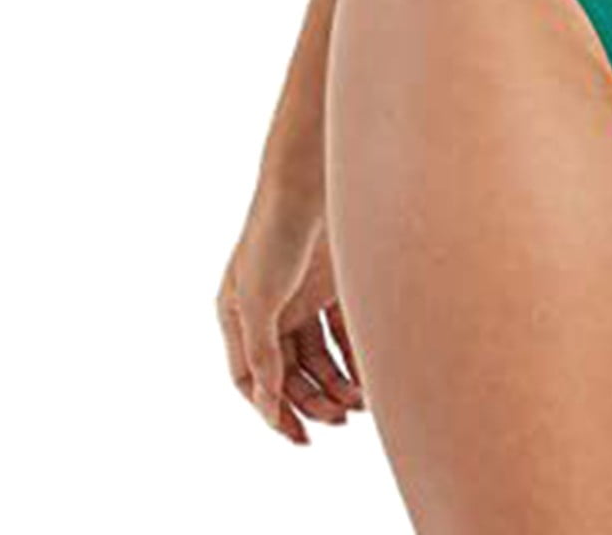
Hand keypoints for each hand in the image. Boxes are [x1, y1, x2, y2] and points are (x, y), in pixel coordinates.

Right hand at [217, 179, 364, 442]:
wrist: (314, 174)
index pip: (251, 377)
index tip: (299, 438)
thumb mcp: (258, 295)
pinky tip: (372, 375)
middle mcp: (271, 309)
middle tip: (339, 421)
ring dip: (336, 382)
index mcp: (239, 315)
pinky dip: (356, 353)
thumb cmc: (276, 229)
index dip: (273, 410)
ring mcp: (304, 294)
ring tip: (359, 404)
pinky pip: (345, 329)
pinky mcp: (336, 280)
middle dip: (312, 400)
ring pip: (320, 355)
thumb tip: (266, 398)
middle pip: (289, 371)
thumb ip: (261, 348)